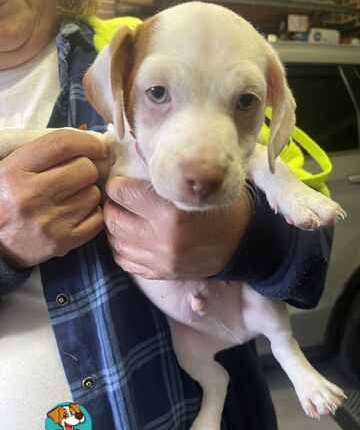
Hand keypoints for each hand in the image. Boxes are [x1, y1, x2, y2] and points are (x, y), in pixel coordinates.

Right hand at [0, 130, 108, 267]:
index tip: (98, 147)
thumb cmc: (5, 200)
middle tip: (77, 177)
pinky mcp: (63, 241)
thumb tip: (87, 139)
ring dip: (88, 193)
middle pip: (85, 169)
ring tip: (71, 198)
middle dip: (87, 170)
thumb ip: (44, 153)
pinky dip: (93, 214)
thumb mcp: (10, 168)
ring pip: (93, 194)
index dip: (88, 141)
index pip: (62, 143)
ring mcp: (49, 221)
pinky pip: (98, 219)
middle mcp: (32, 195)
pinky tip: (77, 214)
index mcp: (15, 170)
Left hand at [104, 176, 251, 278]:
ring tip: (124, 217)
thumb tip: (134, 155)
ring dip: (115, 228)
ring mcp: (161, 261)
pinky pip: (126, 263)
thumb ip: (168, 176)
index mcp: (171, 213)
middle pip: (114, 220)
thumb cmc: (223, 207)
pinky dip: (122, 249)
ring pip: (116, 243)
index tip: (122, 182)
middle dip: (112, 206)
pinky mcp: (162, 274)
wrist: (245, 243)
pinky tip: (129, 238)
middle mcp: (162, 240)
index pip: (122, 194)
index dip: (117, 184)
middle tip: (120, 200)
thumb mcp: (199, 185)